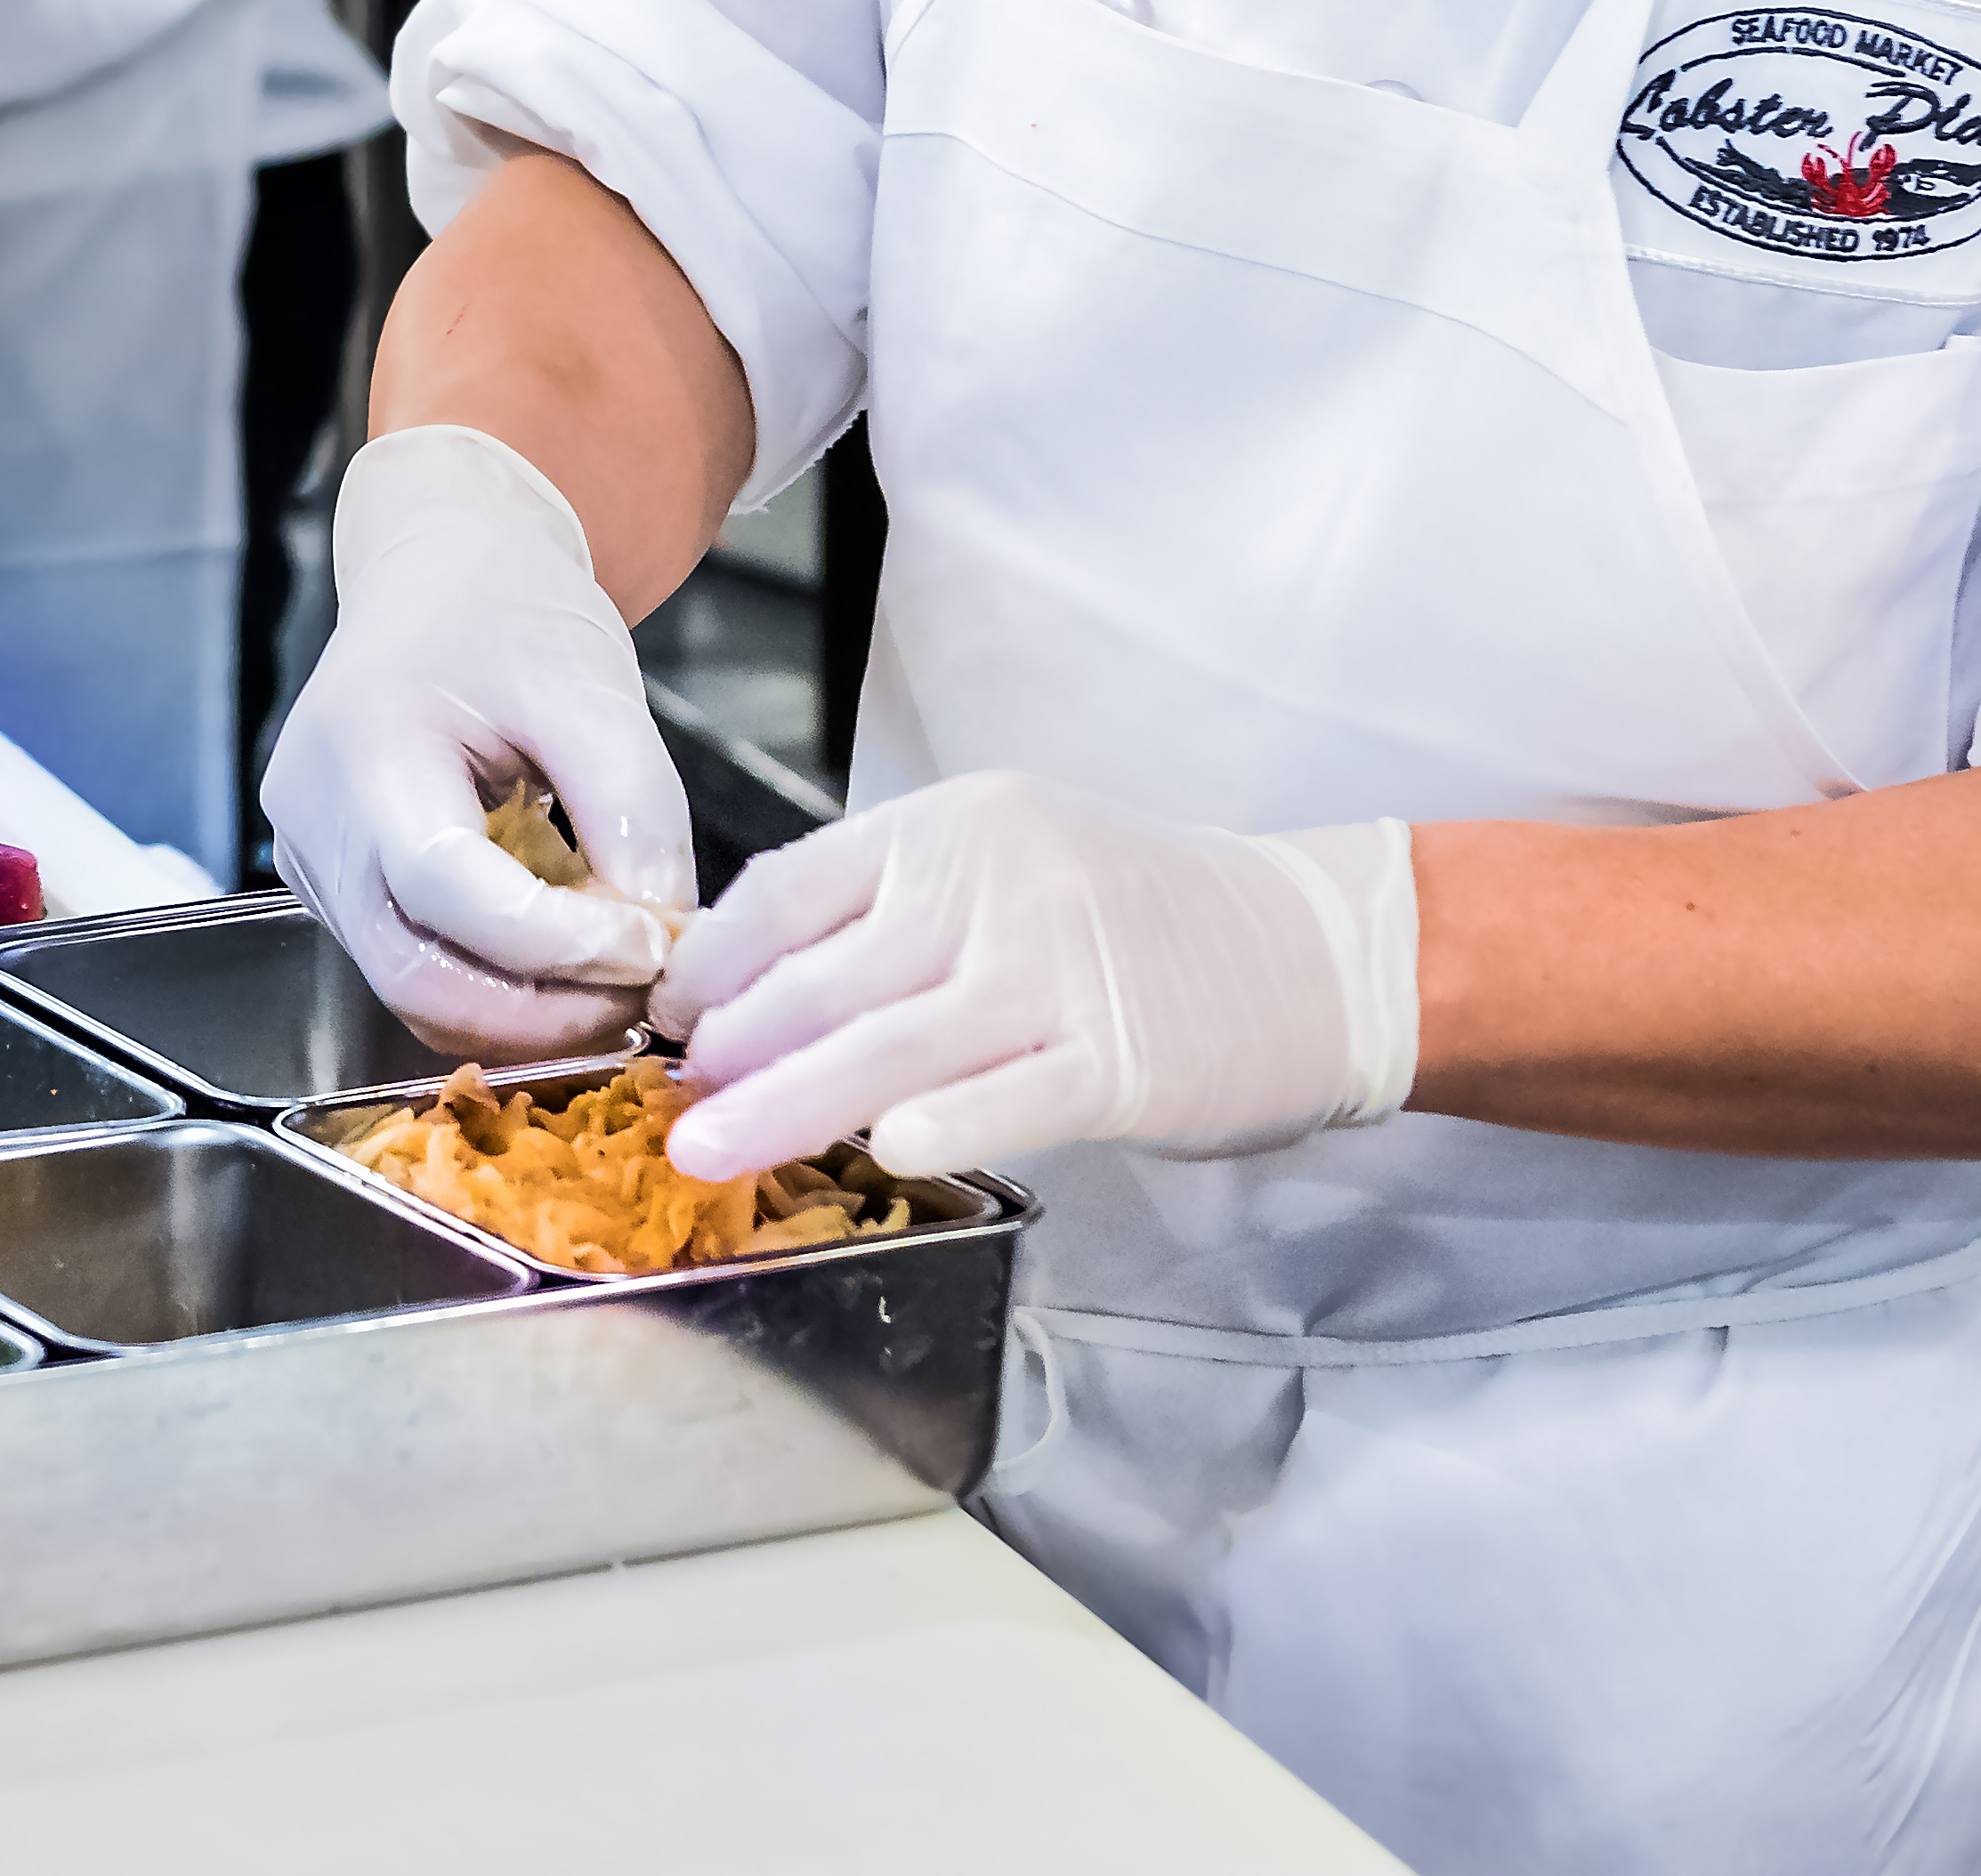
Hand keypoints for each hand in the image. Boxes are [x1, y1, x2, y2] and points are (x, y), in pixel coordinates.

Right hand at [258, 429, 701, 1058]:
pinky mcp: (333, 887)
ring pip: (412, 987)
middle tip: (643, 995)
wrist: (440, 572)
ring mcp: (311, 862)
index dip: (555, 942)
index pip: (443, 886)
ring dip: (524, 1011)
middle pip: (412, 972)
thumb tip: (663, 938)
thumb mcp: (594, 686)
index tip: (652, 947)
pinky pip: (413, 965)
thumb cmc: (507, 609)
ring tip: (616, 977)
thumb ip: (633, 808)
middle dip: (540, 1012)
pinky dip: (496, 982)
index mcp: (364, 745)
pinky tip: (563, 952)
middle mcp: (315, 819)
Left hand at [651, 769, 1418, 1188]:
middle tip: (669, 1097)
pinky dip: (937, 1125)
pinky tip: (879, 1152)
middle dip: (729, 1044)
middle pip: (822, 975)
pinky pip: (1004, 1097)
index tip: (668, 1015)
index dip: (715, 961)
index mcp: (952, 828)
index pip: (793, 887)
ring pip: (886, 1045)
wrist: (1311, 949)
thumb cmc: (1146, 914)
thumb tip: (762, 988)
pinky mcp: (1116, 1056)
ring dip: (784, 1103)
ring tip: (707, 1146)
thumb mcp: (1011, 863)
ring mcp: (1056, 968)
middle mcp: (994, 883)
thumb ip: (900, 911)